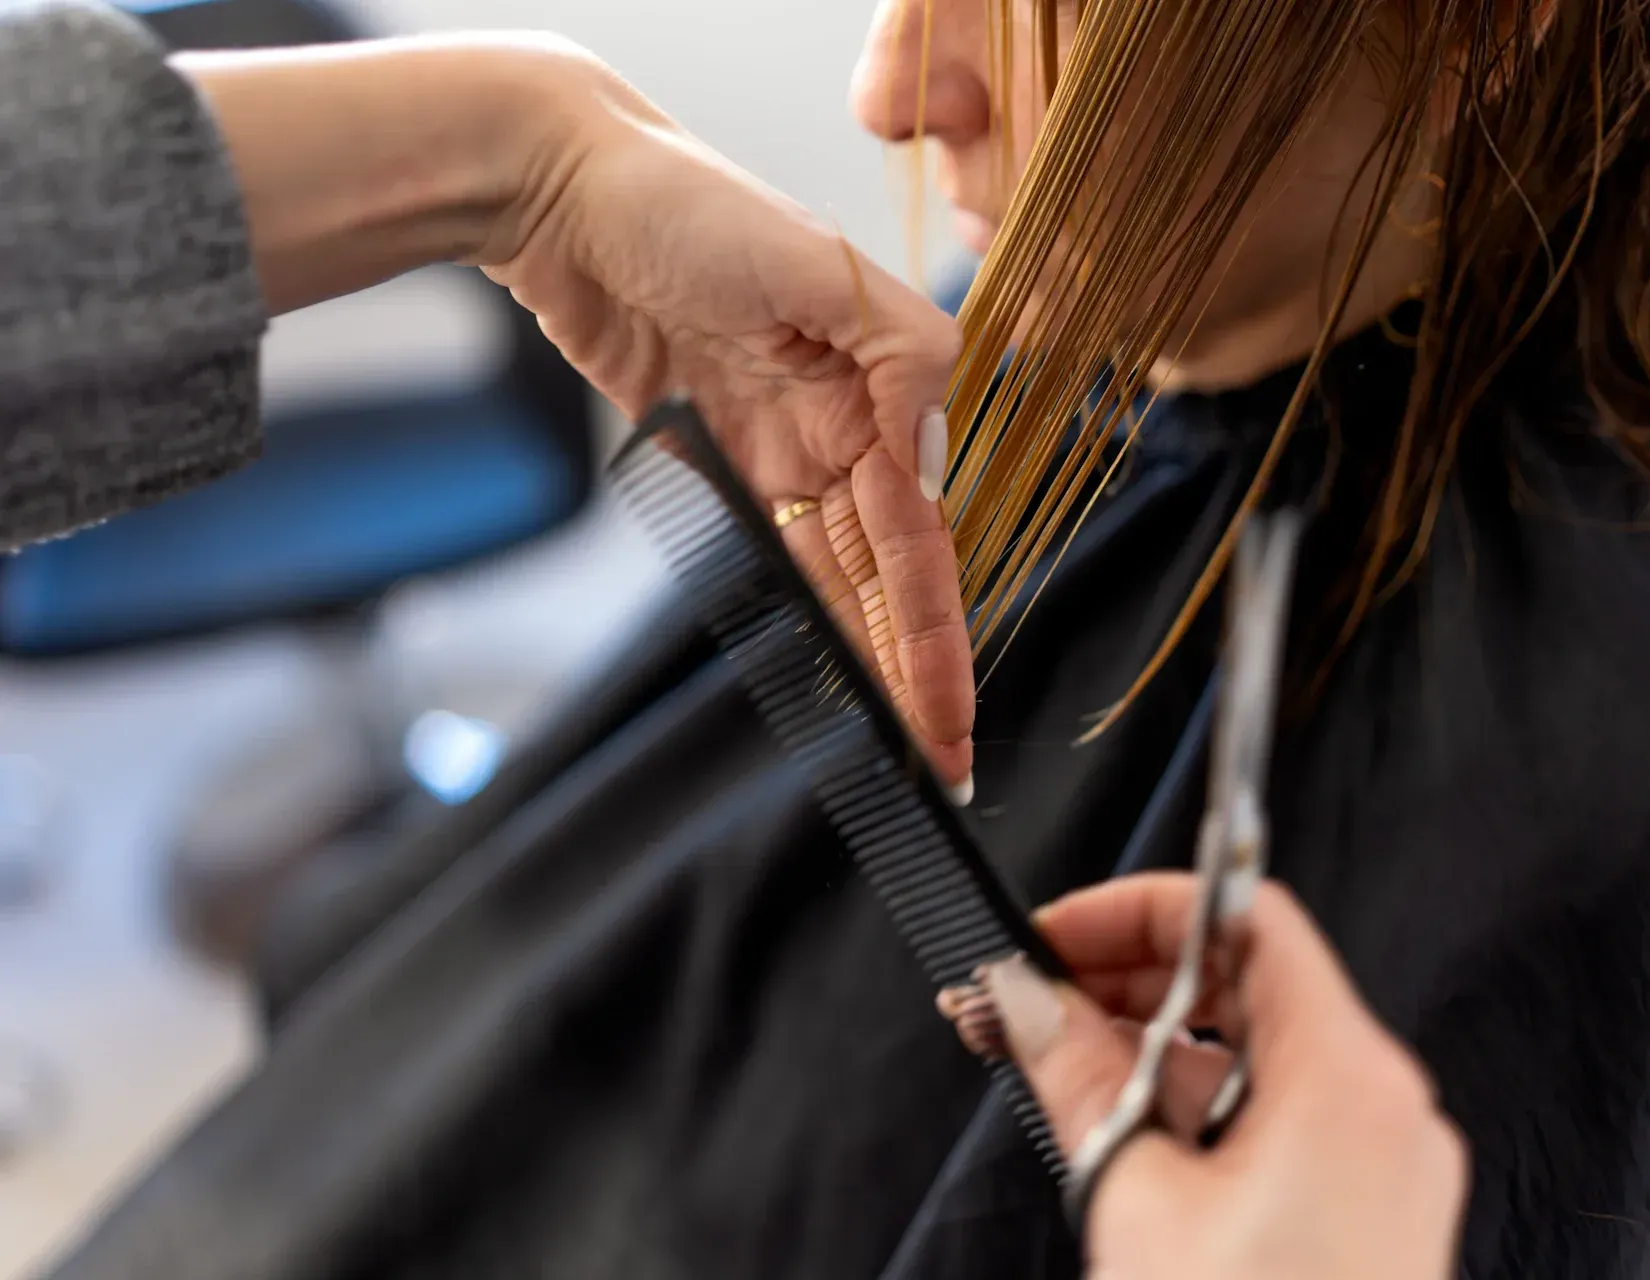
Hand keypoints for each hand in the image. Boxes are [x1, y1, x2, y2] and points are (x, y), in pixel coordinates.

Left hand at [482, 51, 971, 786]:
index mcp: (886, 380)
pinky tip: (834, 668)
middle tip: (941, 762)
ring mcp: (785, 442)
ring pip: (841, 576)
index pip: (923, 537)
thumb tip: (933, 457)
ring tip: (896, 741)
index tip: (952, 718)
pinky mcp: (725, 454)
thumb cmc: (688, 204)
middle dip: (919, 667)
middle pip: (892, 573)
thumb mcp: (817, 264)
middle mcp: (847, 421)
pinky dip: (808, 612)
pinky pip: (777, 552)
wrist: (565, 190)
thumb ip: (900, 355)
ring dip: (870, 656)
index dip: (937, 636)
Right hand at [948, 873, 1467, 1278]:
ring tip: (1045, 1062)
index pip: (1245, 919)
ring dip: (1145, 1045)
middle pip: (1246, 980)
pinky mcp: (1360, 1212)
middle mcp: (1381, 1104)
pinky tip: (1111, 1123)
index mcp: (1348, 1077)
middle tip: (1025, 999)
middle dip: (1124, 978)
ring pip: (1251, 1054)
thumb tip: (1028, 996)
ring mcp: (1378, 1161)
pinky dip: (1188, 1105)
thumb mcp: (1136, 1200)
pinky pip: (1271, 1117)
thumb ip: (1079, 1074)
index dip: (1139, 909)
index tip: (1054, 936)